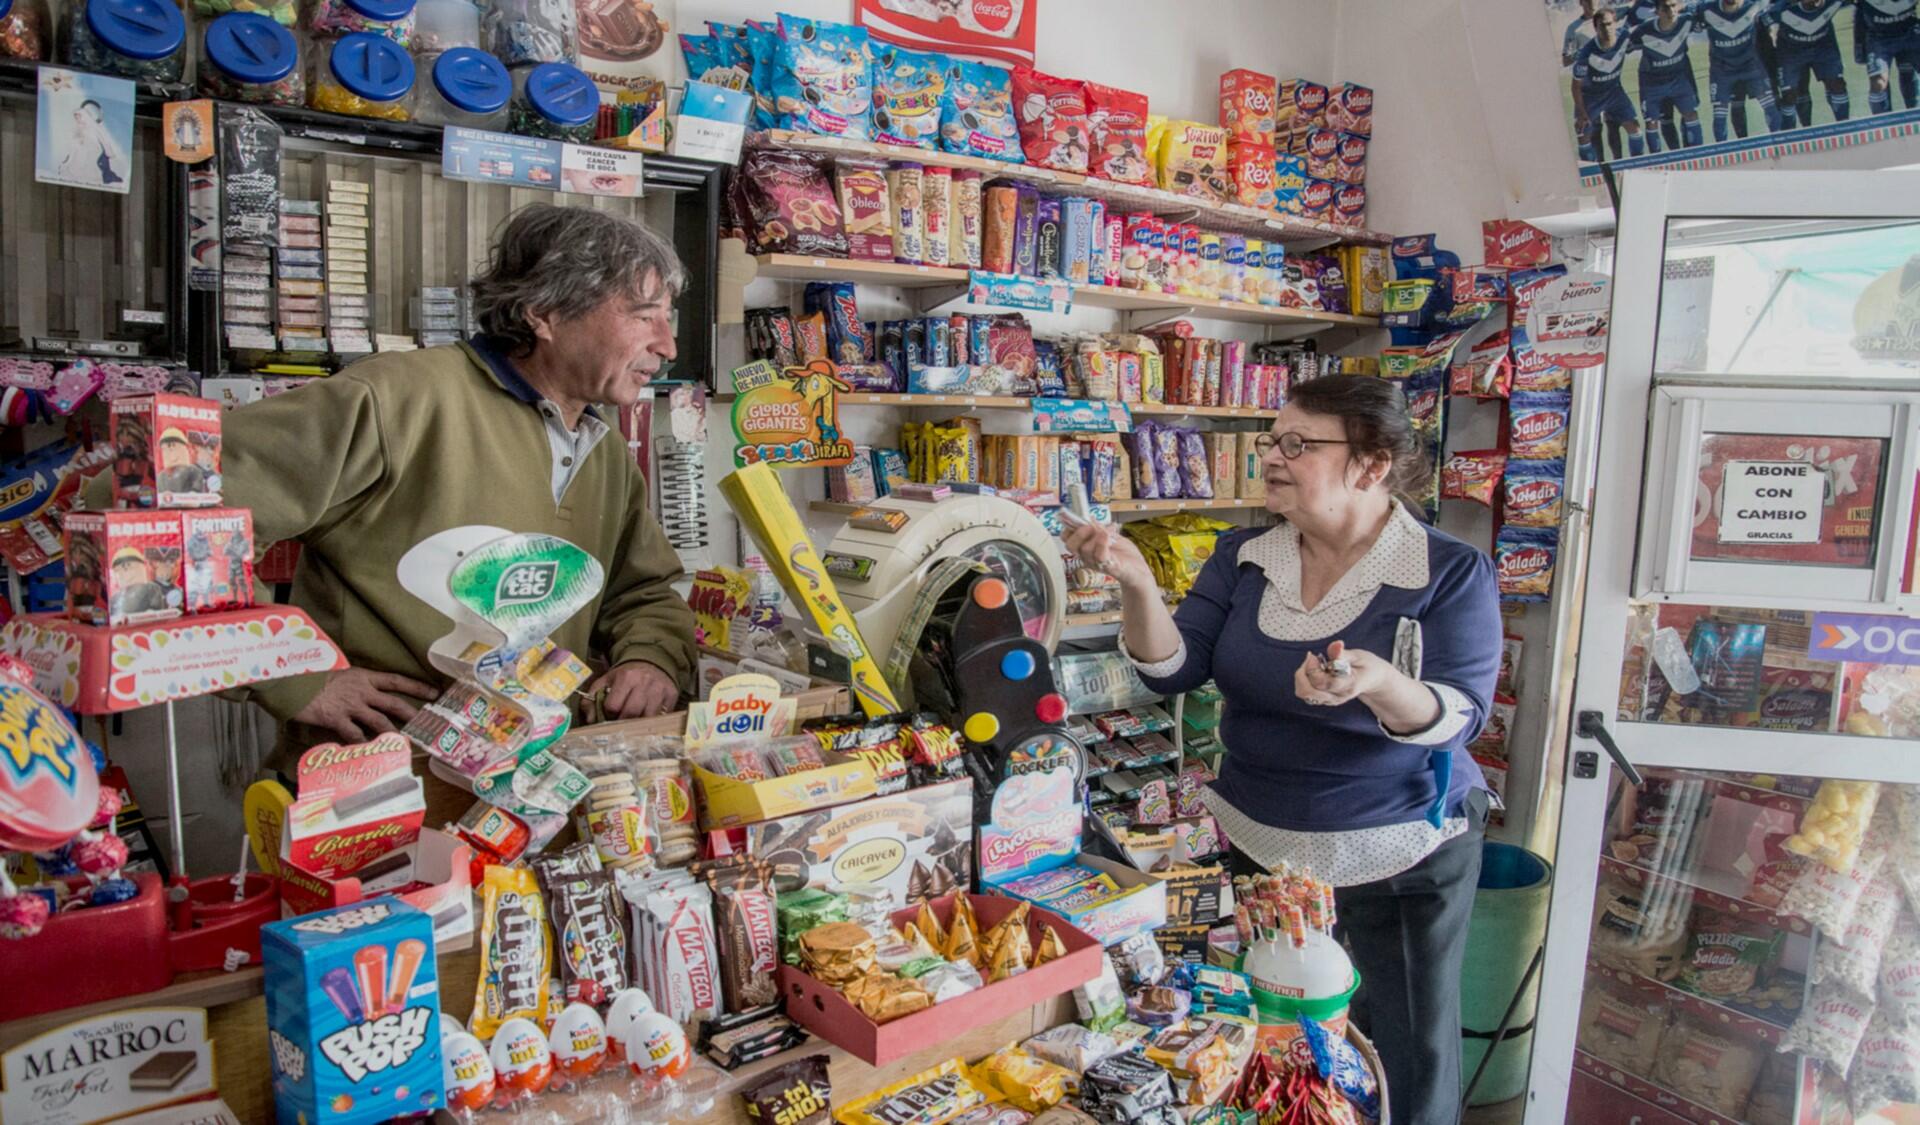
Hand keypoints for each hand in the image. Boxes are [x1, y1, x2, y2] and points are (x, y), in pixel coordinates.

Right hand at [291, 667, 438, 742]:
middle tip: (426, 724)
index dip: (416, 687)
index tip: (434, 693)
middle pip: (394, 703)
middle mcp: (362, 691)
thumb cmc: (312, 675)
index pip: (396, 680)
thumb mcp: (338, 673)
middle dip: (412, 714)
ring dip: (392, 734)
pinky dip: (363, 745)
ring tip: (403, 744)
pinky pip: (354, 735)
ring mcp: (350, 706)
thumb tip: (364, 691)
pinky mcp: (336, 719)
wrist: (291, 681)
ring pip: (379, 722)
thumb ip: (353, 683)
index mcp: (363, 677)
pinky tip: (369, 753)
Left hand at [588, 661, 680, 719]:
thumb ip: (593, 697)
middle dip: (623, 721)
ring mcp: (660, 689)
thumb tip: (589, 719)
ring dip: (639, 724)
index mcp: (626, 677)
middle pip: (631, 713)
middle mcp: (645, 682)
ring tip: (634, 721)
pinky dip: (654, 721)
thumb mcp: (607, 680)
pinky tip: (648, 717)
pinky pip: (662, 716)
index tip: (610, 713)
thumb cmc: (627, 675)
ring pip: (648, 717)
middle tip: (621, 722)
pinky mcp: (672, 695)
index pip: (613, 705)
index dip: (609, 713)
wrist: (652, 661)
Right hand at [1062, 521, 1154, 590]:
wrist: (1138, 570)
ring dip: (1095, 535)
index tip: (1077, 519)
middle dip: (1078, 532)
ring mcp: (1096, 563)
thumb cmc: (1124, 555)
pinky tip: (1107, 536)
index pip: (1067, 539)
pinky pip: (1099, 555)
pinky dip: (1102, 543)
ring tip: (1107, 532)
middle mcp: (1087, 557)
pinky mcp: (1108, 566)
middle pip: (1070, 545)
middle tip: (1090, 527)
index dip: (1069, 528)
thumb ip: (1099, 528)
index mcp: (1085, 548)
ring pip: (1085, 549)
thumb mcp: (1110, 536)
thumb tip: (1089, 518)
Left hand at [1293, 641, 1393, 707]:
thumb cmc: (1367, 666)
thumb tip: (1336, 645)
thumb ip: (1344, 653)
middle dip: (1303, 673)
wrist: (1373, 680)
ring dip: (1302, 676)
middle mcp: (1338, 696)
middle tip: (1311, 658)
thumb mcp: (1359, 656)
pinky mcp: (1324, 699)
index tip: (1313, 656)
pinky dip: (1304, 679)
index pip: (1324, 683)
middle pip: (1308, 691)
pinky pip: (1305, 692)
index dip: (1313, 669)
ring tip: (1313, 663)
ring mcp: (1330, 700)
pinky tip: (1315, 669)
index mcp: (1349, 685)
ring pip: (1304, 692)